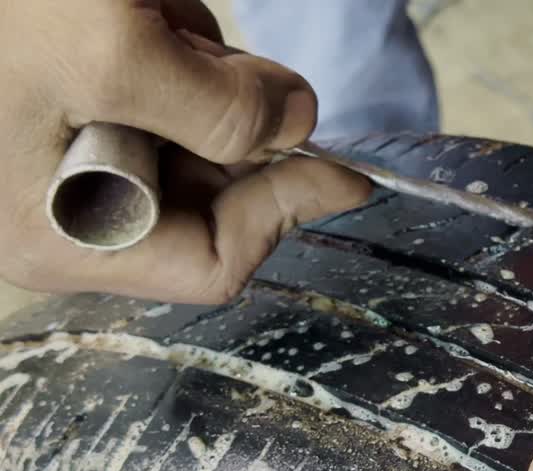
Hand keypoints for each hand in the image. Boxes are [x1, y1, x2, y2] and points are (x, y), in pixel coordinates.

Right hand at [0, 0, 367, 302]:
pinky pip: (168, 88)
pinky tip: (142, 7)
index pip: (213, 261)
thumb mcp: (110, 53)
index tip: (344, 169)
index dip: (285, 213)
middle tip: (204, 54)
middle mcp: (73, 210)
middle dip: (235, 124)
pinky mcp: (84, 102)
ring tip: (150, 16)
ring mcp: (77, 155)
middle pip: (216, 196)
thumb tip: (299, 124)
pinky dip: (180, 44)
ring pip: (200, 135)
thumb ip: (221, 109)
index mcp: (67, 234)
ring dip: (204, 71)